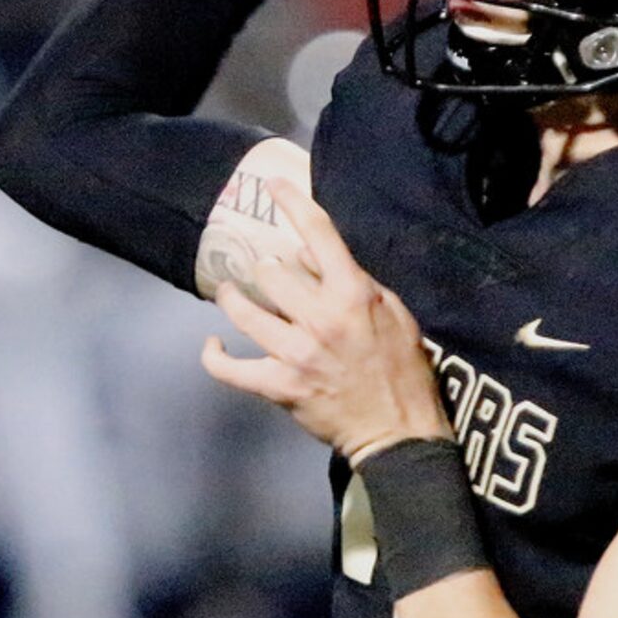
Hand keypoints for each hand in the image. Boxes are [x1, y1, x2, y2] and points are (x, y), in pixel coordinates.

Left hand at [200, 178, 452, 460]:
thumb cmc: (403, 370)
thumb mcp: (395, 314)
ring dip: (232, 298)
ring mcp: (296, 353)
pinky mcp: (279, 387)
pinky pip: (230, 370)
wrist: (399, 431)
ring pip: (244, 310)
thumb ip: (356, 280)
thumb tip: (310, 255)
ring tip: (230, 293)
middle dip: (267, 269)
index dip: (292, 203)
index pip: (318, 234)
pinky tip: (213, 346)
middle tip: (269, 276)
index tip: (275, 186)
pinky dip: (215, 357)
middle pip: (270, 271)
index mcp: (353, 295)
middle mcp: (321, 318)